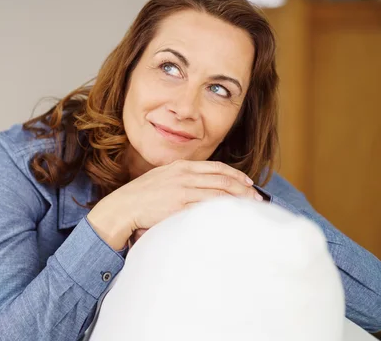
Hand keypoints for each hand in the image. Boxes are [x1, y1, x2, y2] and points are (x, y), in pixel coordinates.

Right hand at [86, 160, 260, 249]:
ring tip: (250, 207)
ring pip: (219, 193)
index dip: (235, 174)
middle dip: (243, 188)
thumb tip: (199, 186)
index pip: (216, 167)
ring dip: (238, 200)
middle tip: (257, 198)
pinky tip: (232, 215)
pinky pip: (207, 207)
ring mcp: (182, 190)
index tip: (248, 182)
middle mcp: (184, 175)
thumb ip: (181, 178)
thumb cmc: (141, 196)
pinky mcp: (179, 206)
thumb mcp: (162, 178)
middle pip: (222, 180)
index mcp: (180, 166)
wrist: (123, 207)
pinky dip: (223, 210)